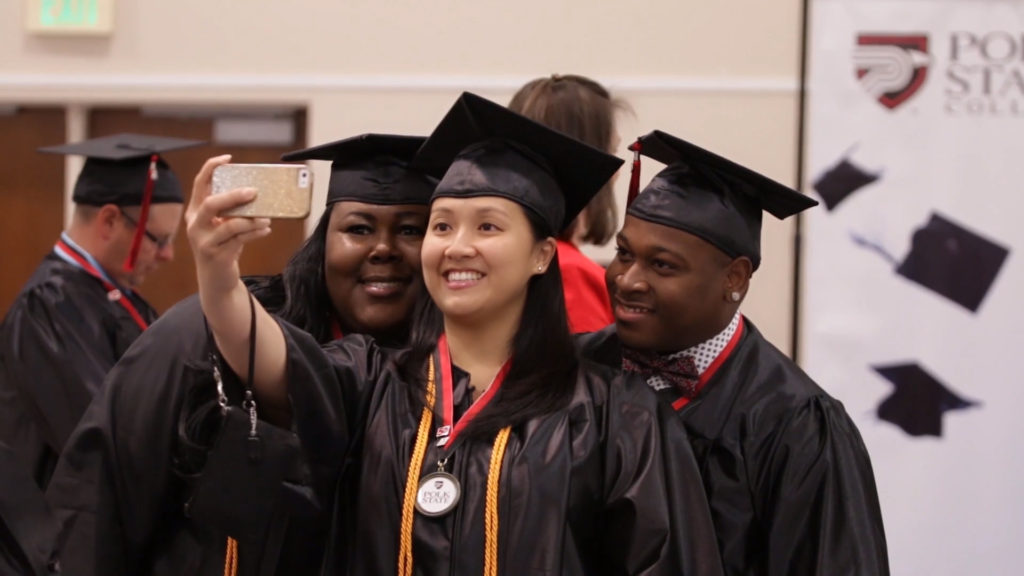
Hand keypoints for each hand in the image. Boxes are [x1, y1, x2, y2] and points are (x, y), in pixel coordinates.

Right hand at [186, 155, 271, 294]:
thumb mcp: (221, 227)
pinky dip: (255, 233)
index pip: (198, 185)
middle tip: (254, 191)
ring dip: (252, 219)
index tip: (227, 159)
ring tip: (266, 218)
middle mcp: (195, 226)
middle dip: (234, 196)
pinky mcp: (217, 256)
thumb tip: (255, 193)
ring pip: (230, 224)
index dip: (210, 169)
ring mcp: (204, 242)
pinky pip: (240, 240)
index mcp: (195, 213)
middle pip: (211, 204)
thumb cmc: (222, 247)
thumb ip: (230, 212)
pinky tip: (266, 229)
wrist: (216, 281)